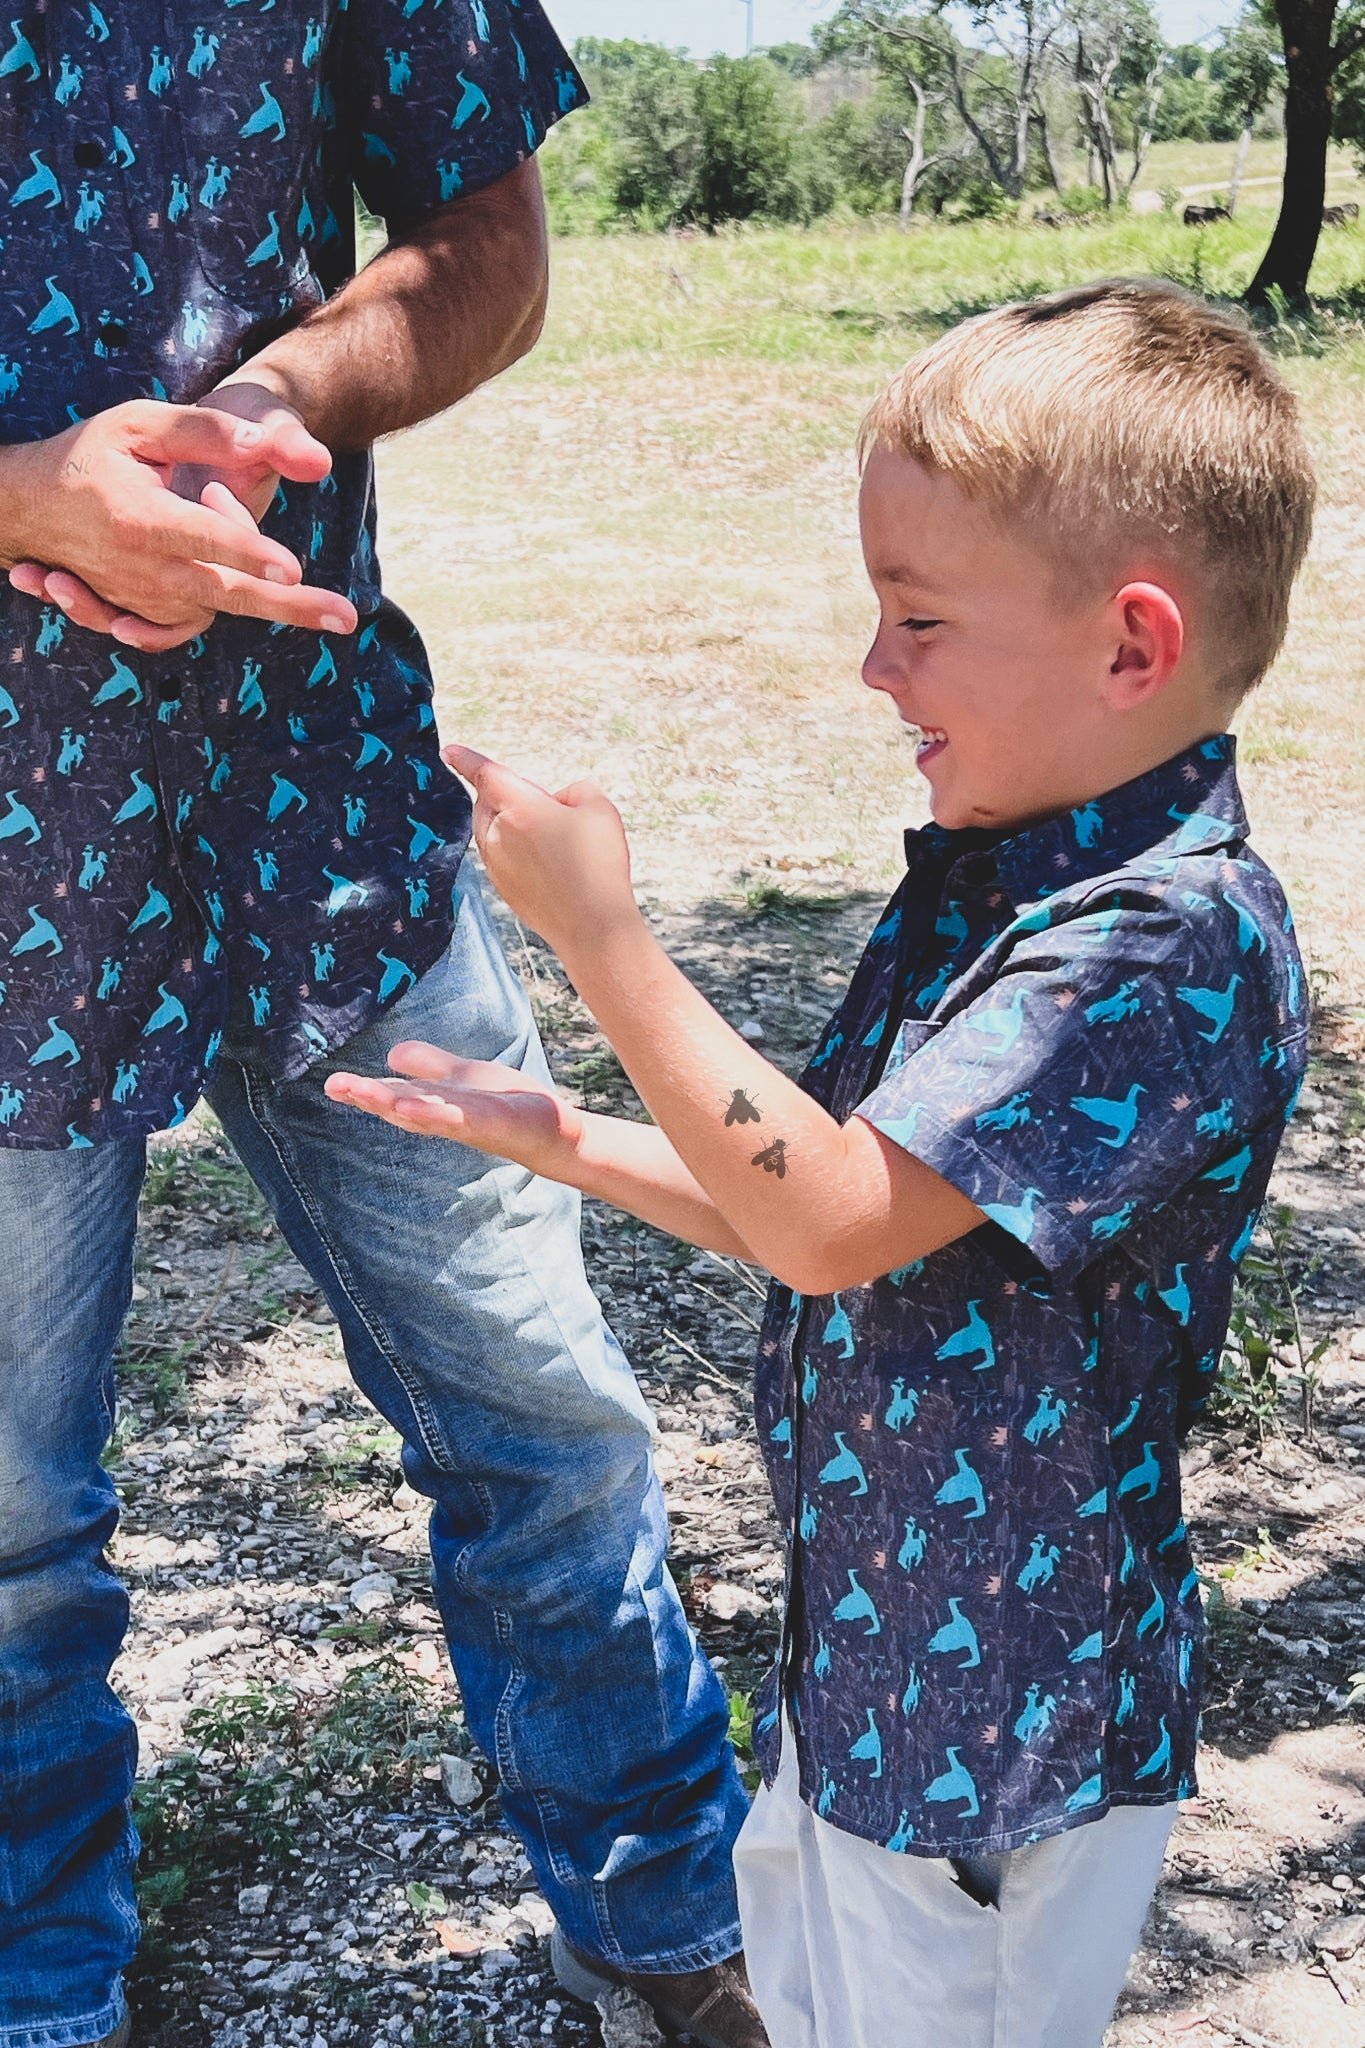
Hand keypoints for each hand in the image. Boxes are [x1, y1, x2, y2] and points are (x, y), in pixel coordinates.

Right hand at [3, 398, 356, 653]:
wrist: (29, 504)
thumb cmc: (89, 454)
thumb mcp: (139, 423)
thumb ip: (204, 432)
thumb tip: (265, 444)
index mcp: (141, 520)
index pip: (206, 540)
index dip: (249, 551)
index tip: (291, 568)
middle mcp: (143, 569)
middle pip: (228, 593)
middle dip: (289, 608)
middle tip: (346, 617)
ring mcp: (142, 599)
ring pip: (217, 608)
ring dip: (254, 584)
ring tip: (263, 545)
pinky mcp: (139, 615)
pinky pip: (184, 629)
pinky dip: (210, 613)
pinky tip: (263, 582)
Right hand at [325, 1042, 583, 1171]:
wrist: (553, 1132)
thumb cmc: (509, 1107)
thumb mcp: (463, 1078)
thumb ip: (430, 1067)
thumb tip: (390, 1055)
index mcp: (436, 1103)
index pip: (394, 1095)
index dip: (364, 1091)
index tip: (331, 1084)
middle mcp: (447, 1117)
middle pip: (402, 1106)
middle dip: (369, 1097)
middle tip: (334, 1086)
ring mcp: (470, 1123)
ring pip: (427, 1114)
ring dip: (396, 1106)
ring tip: (365, 1093)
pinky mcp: (495, 1125)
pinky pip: (463, 1120)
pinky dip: (439, 1114)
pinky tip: (417, 1105)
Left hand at [442, 744, 641, 962]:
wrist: (593, 926)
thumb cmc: (599, 865)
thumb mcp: (600, 810)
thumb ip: (576, 791)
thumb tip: (558, 802)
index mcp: (520, 808)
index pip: (486, 773)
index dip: (467, 759)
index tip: (448, 751)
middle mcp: (498, 835)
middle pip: (489, 802)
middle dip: (510, 797)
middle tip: (550, 812)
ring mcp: (496, 865)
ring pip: (492, 830)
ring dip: (512, 825)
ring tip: (553, 844)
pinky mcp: (502, 888)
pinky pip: (500, 857)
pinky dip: (516, 853)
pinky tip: (550, 866)